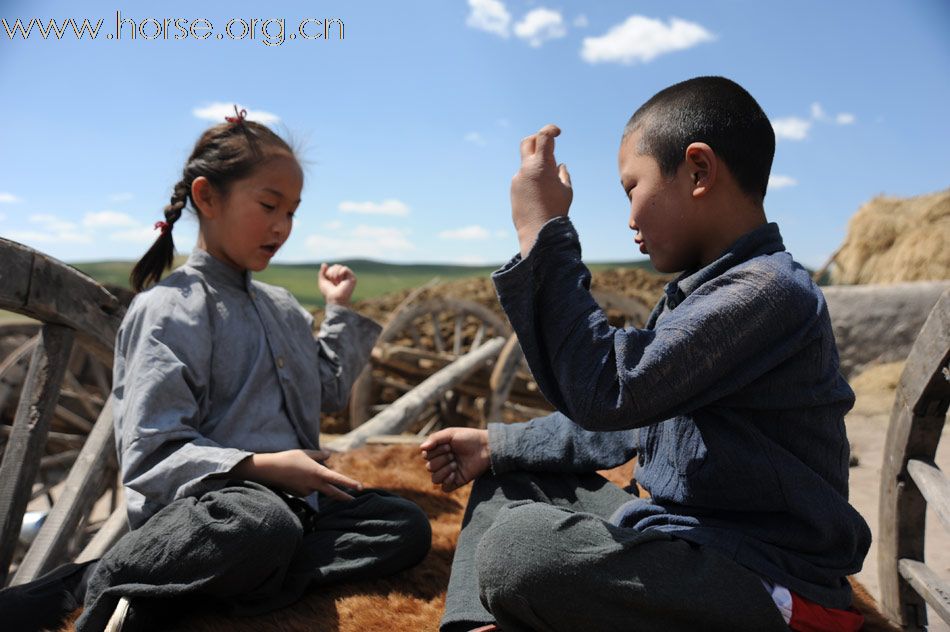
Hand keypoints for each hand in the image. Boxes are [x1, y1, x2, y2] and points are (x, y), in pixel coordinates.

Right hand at [231, 449, 362, 500]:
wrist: (270, 470)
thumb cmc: (289, 458)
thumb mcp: (306, 453)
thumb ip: (319, 455)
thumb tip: (329, 455)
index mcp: (318, 472)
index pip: (338, 479)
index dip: (350, 483)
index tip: (360, 487)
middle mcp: (314, 484)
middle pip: (333, 493)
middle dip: (344, 497)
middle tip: (353, 500)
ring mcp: (307, 491)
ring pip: (316, 486)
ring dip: (314, 481)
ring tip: (298, 470)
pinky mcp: (299, 494)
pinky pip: (307, 488)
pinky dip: (305, 483)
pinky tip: (294, 477)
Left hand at [319, 263, 356, 306]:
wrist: (334, 299)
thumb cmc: (328, 292)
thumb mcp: (322, 281)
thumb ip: (322, 272)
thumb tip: (324, 264)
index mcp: (338, 277)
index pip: (333, 267)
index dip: (328, 272)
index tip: (330, 282)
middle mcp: (344, 276)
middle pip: (336, 266)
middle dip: (331, 273)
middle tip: (334, 283)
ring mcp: (349, 277)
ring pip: (340, 267)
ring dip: (335, 275)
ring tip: (337, 283)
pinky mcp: (352, 278)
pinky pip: (345, 268)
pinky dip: (340, 274)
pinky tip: (340, 281)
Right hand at [420, 428, 489, 492]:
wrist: (487, 447)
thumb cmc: (469, 438)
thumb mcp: (450, 433)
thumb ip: (435, 438)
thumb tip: (421, 448)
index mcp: (439, 451)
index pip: (425, 455)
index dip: (435, 451)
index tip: (449, 445)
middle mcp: (442, 462)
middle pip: (429, 467)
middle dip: (441, 460)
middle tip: (453, 454)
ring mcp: (449, 473)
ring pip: (434, 479)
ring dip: (444, 471)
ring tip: (455, 464)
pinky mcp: (457, 481)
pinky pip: (444, 488)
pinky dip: (447, 482)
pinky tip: (455, 474)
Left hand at [510, 124, 572, 257]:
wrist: (538, 231)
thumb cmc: (556, 210)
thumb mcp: (566, 189)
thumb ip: (563, 174)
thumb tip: (559, 165)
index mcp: (541, 166)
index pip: (543, 136)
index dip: (551, 129)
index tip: (558, 132)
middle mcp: (526, 169)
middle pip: (527, 142)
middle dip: (537, 140)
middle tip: (548, 146)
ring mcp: (517, 178)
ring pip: (527, 164)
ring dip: (538, 166)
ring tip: (549, 185)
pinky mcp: (513, 188)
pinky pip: (524, 178)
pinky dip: (533, 179)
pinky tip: (540, 195)